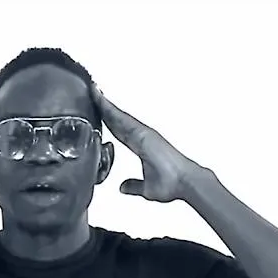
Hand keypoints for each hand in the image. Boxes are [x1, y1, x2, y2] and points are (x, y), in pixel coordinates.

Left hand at [92, 86, 200, 202]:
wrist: (186, 183)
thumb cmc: (173, 185)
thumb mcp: (146, 188)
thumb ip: (134, 186)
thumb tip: (123, 187)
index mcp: (141, 146)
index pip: (119, 131)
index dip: (108, 121)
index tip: (97, 112)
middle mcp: (142, 136)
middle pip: (117, 119)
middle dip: (104, 107)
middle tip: (91, 93)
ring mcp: (142, 133)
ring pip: (118, 115)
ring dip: (104, 103)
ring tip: (92, 89)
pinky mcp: (143, 132)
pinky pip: (121, 118)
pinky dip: (109, 108)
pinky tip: (99, 98)